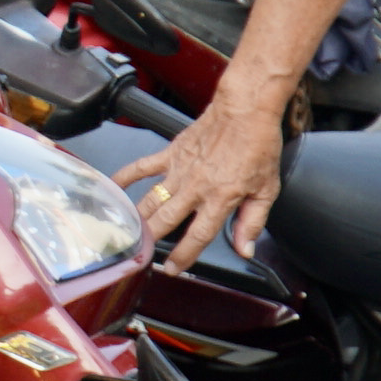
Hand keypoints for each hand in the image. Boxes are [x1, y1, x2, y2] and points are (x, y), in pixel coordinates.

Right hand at [117, 98, 287, 266]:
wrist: (244, 111)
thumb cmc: (258, 146)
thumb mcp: (267, 189)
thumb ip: (252, 222)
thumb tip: (245, 249)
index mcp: (220, 198)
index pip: (198, 235)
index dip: (184, 256)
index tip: (173, 269)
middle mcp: (195, 187)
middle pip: (166, 221)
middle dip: (151, 242)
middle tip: (141, 256)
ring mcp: (179, 170)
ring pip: (151, 200)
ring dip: (138, 218)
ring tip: (128, 233)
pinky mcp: (170, 153)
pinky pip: (142, 167)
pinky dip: (125, 177)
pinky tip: (113, 188)